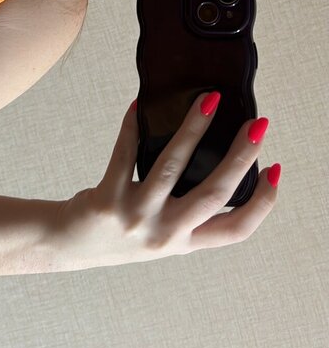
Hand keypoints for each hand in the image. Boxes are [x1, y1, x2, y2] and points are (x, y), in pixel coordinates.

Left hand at [52, 94, 277, 268]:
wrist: (70, 246)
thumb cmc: (124, 231)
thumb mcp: (164, 232)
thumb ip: (190, 211)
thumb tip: (221, 161)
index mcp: (185, 242)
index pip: (237, 229)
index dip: (262, 202)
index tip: (276, 169)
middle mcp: (165, 234)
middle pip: (214, 194)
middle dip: (241, 156)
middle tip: (258, 124)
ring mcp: (136, 217)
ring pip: (172, 167)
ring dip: (194, 129)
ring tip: (209, 101)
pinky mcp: (107, 200)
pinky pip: (124, 154)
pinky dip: (132, 126)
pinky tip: (138, 105)